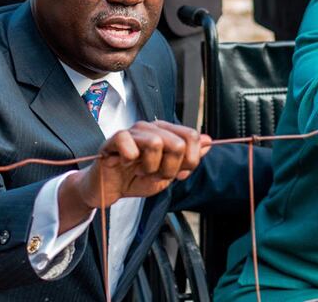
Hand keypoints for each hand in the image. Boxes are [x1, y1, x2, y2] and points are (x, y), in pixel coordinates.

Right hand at [58, 121, 210, 231]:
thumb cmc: (136, 179)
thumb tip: (208, 141)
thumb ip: (188, 159)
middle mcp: (151, 128)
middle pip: (178, 143)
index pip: (192, 136)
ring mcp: (132, 132)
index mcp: (166, 133)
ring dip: (151, 167)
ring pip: (157, 143)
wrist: (109, 190)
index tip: (178, 173)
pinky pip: (128, 143)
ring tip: (141, 171)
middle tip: (156, 175)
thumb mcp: (168, 174)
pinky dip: (131, 160)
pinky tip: (126, 164)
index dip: (190, 161)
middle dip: (170, 168)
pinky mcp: (114, 140)